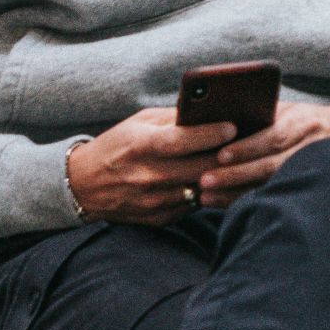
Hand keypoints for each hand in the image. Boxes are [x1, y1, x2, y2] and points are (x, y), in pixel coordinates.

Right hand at [67, 108, 236, 225]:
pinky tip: (215, 181)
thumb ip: (172, 118)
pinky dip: (205, 193)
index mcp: (142, 146)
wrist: (83, 185)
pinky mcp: (159, 218)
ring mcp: (154, 201)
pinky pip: (193, 206)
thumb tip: (208, 110)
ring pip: (201, 189)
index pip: (183, 140)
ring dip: (220, 177)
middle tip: (245, 144)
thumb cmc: (116, 146)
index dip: (211, 133)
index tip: (232, 126)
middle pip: (200, 168)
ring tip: (236, 163)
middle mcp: (148, 176)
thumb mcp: (138, 123)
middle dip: (225, 156)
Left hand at [197, 100, 329, 207]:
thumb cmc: (303, 119)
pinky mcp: (310, 189)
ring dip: (237, 193)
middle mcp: (310, 147)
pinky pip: (276, 198)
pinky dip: (250, 202)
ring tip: (206, 197)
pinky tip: (226, 207)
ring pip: (272, 185)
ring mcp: (312, 170)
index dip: (248, 147)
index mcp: (302, 122)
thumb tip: (215, 120)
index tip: (221, 155)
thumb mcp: (287, 110)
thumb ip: (261, 114)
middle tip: (204, 181)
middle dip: (236, 175)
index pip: (274, 136)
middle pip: (271, 164)